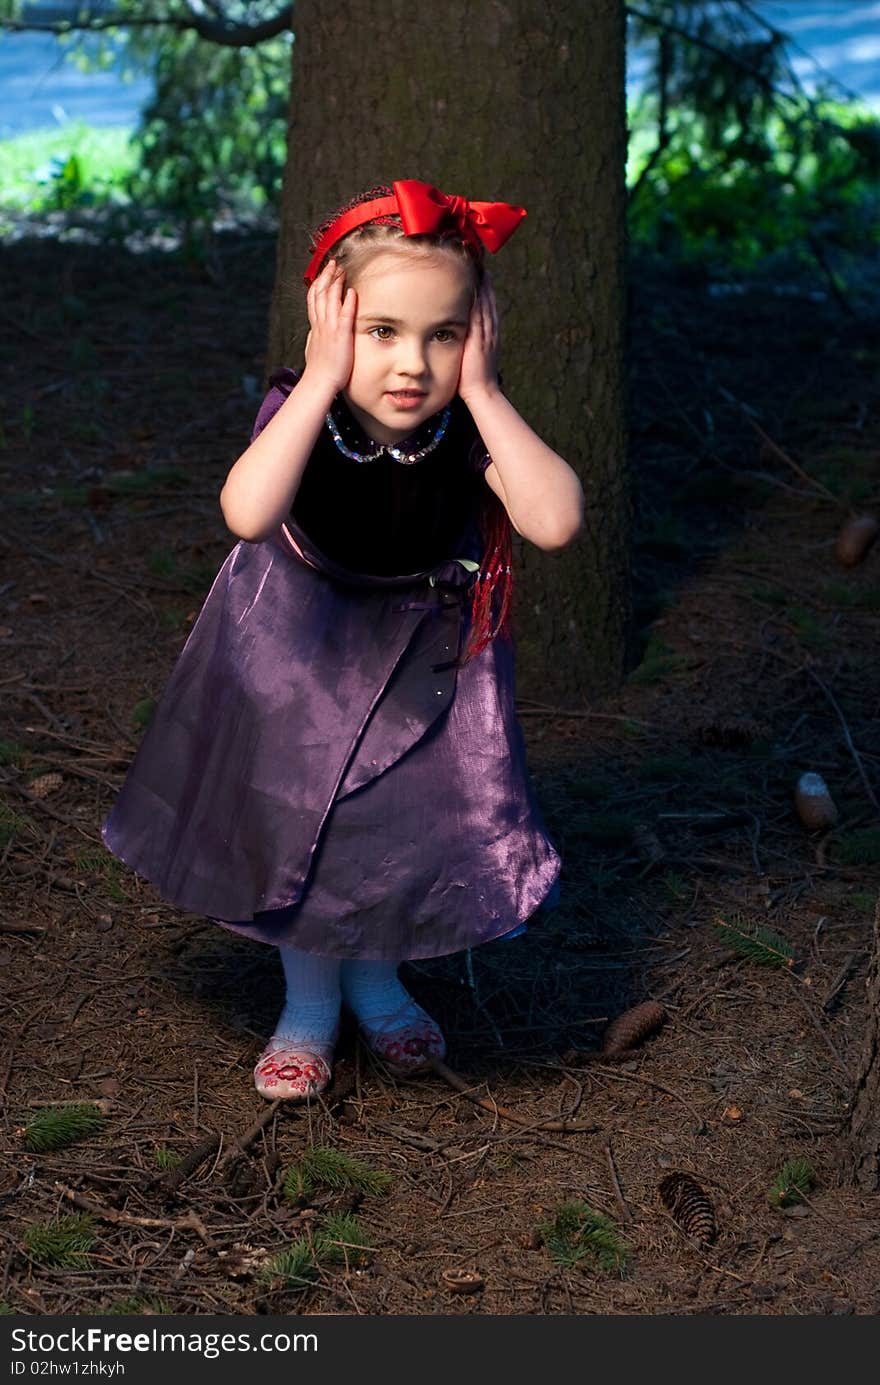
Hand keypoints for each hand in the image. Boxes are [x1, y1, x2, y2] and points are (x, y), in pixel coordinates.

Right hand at [302, 260, 356, 393]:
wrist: (319, 381)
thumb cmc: (319, 369)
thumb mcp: (313, 348)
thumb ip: (315, 337)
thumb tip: (313, 332)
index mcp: (315, 326)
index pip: (314, 298)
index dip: (318, 283)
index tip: (324, 272)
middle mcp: (321, 324)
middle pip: (320, 292)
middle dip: (326, 276)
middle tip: (333, 263)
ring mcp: (330, 328)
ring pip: (330, 299)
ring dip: (336, 282)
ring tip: (342, 269)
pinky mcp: (340, 335)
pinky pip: (345, 315)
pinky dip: (348, 302)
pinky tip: (352, 291)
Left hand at [457, 275, 499, 403]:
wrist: (482, 393)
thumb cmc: (473, 381)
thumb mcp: (472, 359)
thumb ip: (468, 347)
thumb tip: (461, 341)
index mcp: (489, 338)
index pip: (488, 311)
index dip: (486, 295)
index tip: (482, 280)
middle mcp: (490, 334)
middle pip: (490, 305)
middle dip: (487, 287)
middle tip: (483, 269)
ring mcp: (486, 336)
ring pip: (487, 307)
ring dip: (484, 289)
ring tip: (481, 272)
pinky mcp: (479, 340)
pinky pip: (480, 316)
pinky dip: (480, 302)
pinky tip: (476, 289)